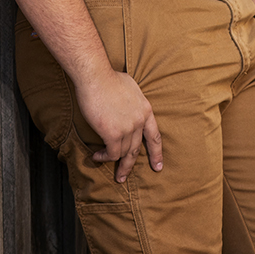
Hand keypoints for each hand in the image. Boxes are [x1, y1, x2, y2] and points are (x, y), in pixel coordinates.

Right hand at [74, 68, 162, 182]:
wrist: (96, 76)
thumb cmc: (108, 78)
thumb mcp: (130, 88)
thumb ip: (133, 102)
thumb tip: (127, 106)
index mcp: (146, 110)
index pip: (155, 136)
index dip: (156, 152)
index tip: (158, 165)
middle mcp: (140, 121)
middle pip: (137, 149)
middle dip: (130, 165)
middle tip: (123, 177)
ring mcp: (128, 128)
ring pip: (123, 153)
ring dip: (112, 160)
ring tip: (102, 160)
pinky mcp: (113, 133)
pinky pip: (111, 153)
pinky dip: (104, 157)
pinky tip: (97, 157)